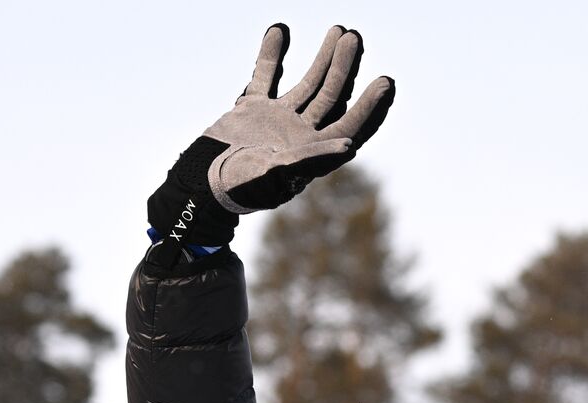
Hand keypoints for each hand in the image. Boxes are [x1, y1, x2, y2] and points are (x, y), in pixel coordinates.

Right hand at [148, 24, 394, 246]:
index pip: (351, 126)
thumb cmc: (241, 187)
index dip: (370, 107)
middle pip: (333, 97)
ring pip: (309, 84)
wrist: (201, 182)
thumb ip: (312, 159)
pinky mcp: (252, 108)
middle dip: (346, 68)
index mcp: (314, 154)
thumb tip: (350, 146)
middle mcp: (301, 135)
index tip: (386, 81)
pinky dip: (271, 54)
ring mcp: (278, 120)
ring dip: (324, 59)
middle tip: (354, 38)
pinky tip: (280, 29)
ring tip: (339, 30)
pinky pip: (265, 76)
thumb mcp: (277, 175)